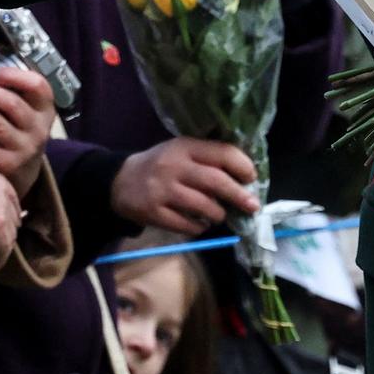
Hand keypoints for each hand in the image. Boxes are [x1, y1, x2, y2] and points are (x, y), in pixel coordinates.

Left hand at [0, 63, 53, 195]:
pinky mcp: (7, 166)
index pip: (38, 86)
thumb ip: (1, 73)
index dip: (15, 76)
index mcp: (44, 108)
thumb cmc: (17, 127)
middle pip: (12, 104)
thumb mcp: (19, 101)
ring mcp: (24, 149)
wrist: (24, 171)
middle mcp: (38, 128)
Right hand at [111, 137, 257, 234]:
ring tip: (219, 214)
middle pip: (216, 181)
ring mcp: (162, 190)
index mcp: (184, 146)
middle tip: (252, 206)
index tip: (252, 177)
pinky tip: (199, 223)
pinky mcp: (154, 213)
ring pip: (204, 206)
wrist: (120, 182)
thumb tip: (244, 177)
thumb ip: (207, 159)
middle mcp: (173, 166)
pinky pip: (188, 225)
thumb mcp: (180, 152)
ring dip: (218, 214)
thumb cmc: (160, 165)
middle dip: (239, 195)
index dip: (242, 165)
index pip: (221, 152)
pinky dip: (199, 227)